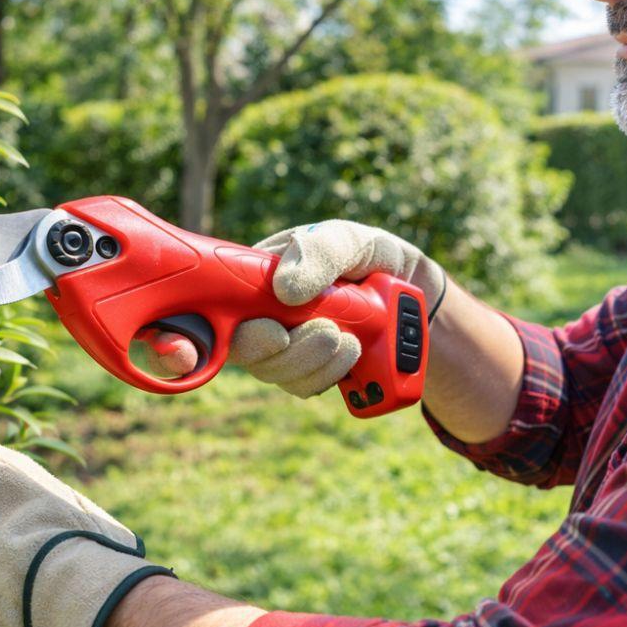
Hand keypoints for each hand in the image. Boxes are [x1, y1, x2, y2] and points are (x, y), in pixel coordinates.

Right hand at [229, 220, 445, 397]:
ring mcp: (282, 345)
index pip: (214, 307)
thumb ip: (320, 252)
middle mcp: (260, 312)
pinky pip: (304, 386)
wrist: (412, 296)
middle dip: (290, 350)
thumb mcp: (351, 240)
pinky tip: (353, 355)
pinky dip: (330, 375)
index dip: (222, 332)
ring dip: (318, 362)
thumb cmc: (371, 256)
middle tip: (331, 333)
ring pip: (276, 372)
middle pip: (244, 349)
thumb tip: (283, 290)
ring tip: (352, 341)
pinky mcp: (306, 370)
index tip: (258, 338)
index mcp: (256, 275)